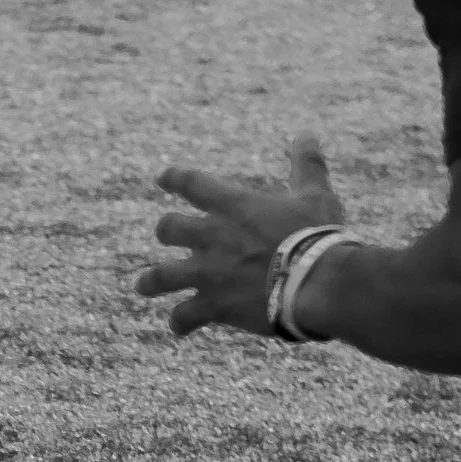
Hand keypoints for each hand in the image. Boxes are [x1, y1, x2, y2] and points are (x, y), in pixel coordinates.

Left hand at [138, 133, 345, 336]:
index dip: (174, 178)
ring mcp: (208, 272)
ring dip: (151, 281)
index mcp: (232, 205)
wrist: (316, 283)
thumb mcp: (316, 195)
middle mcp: (211, 236)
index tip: (163, 178)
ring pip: (160, 276)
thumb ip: (307, 164)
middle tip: (168, 237)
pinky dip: (181, 322)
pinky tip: (180, 328)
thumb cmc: (318, 236)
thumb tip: (308, 134)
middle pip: (168, 228)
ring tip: (143, 286)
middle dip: (167, 232)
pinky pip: (185, 316)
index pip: (190, 183)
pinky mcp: (213, 305)